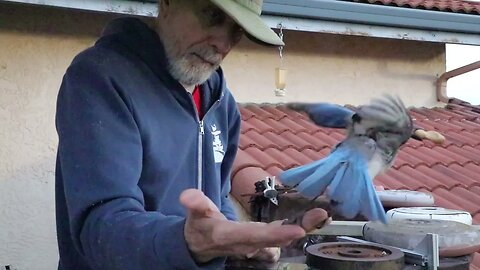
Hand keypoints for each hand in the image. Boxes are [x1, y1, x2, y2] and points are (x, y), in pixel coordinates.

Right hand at [180, 189, 328, 262]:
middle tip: (320, 215)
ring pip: (282, 237)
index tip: (298, 230)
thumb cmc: (199, 226)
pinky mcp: (263, 239)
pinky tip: (314, 218)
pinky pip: (283, 234)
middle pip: (275, 238)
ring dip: (303, 226)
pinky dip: (299, 226)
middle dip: (298, 228)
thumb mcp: (194, 215)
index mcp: (230, 236)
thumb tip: (186, 196)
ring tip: (322, 215)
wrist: (201, 244)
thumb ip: (194, 204)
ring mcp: (257, 244)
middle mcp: (247, 244)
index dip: (275, 234)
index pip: (254, 235)